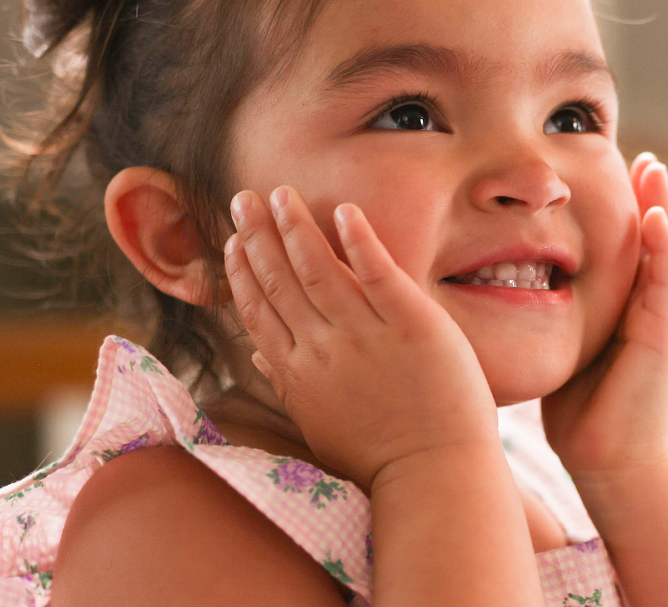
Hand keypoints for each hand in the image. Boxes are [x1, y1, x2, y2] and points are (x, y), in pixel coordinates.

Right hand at [224, 188, 498, 489]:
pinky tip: (344, 212)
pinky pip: (378, 271)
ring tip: (280, 193)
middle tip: (243, 197)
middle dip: (258, 235)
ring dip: (294, 226)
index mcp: (298, 374)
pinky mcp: (411, 323)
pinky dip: (359, 239)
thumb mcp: (320, 425)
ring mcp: (365, 334)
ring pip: (317, 268)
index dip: (243, 271)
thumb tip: (258, 355)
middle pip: (279, 280)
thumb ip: (289, 384)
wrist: (434, 474)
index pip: (259, 310)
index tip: (234, 240)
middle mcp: (322, 349)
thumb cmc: (381, 457)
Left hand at [541, 153, 667, 480]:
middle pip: (646, 241)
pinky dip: (661, 248)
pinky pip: (663, 284)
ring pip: (661, 253)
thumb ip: (545, 323)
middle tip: (641, 154)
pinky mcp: (660, 337)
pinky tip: (655, 216)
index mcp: (621, 312)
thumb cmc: (580, 417)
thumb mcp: (558, 352)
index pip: (621, 250)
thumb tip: (499, 297)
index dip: (617, 211)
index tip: (604, 170)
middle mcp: (642, 311)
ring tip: (653, 167)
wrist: (609, 464)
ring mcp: (656, 322)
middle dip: (645, 198)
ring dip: (660, 208)